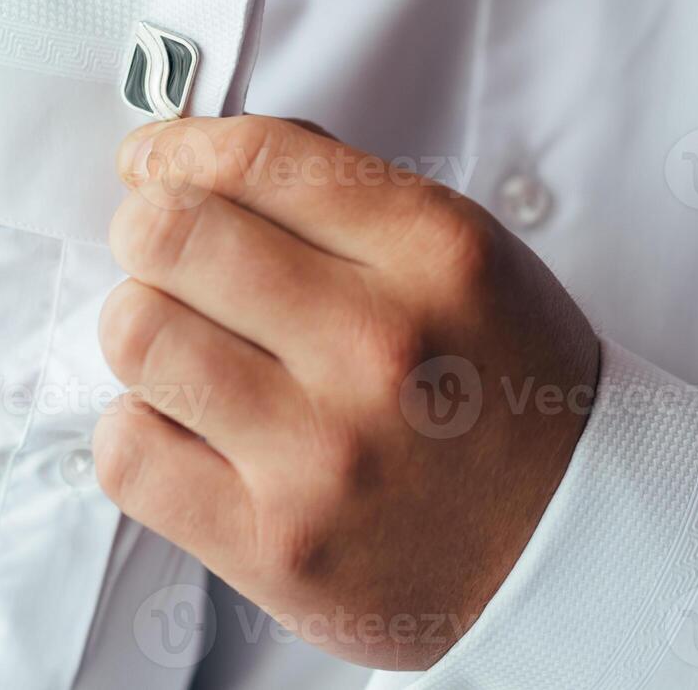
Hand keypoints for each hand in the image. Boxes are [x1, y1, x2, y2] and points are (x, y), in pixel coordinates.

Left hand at [94, 117, 600, 668]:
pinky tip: (192, 428)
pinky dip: (142, 429)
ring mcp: (325, 454)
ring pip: (136, 336)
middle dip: (150, 233)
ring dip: (147, 330)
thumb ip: (347, 195)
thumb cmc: (507, 386)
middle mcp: (382, 345)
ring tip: (189, 347)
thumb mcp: (470, 256)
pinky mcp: (275, 548)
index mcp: (439, 254)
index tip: (155, 164)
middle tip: (168, 256)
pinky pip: (127, 454)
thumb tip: (199, 156)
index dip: (176, 149)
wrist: (570, 538)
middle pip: (171, 236)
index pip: (256, 159)